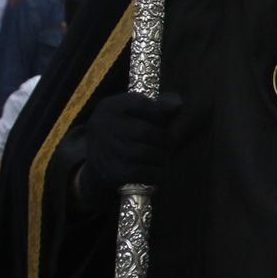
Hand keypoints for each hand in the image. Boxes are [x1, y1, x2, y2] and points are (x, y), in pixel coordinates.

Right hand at [73, 92, 181, 208]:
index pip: (140, 104)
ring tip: (165, 158)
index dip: (158, 114)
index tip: (162, 123)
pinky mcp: (111, 171)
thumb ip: (159, 106)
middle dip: (163, 139)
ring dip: (162, 157)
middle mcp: (103, 125)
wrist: (98, 165)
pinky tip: (161, 172)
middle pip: (145, 131)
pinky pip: (141, 173)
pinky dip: (157, 173)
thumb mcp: (136, 114)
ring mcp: (105, 149)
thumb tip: (178, 105)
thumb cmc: (125, 133)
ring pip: (144, 152)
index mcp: (109, 106)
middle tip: (169, 145)